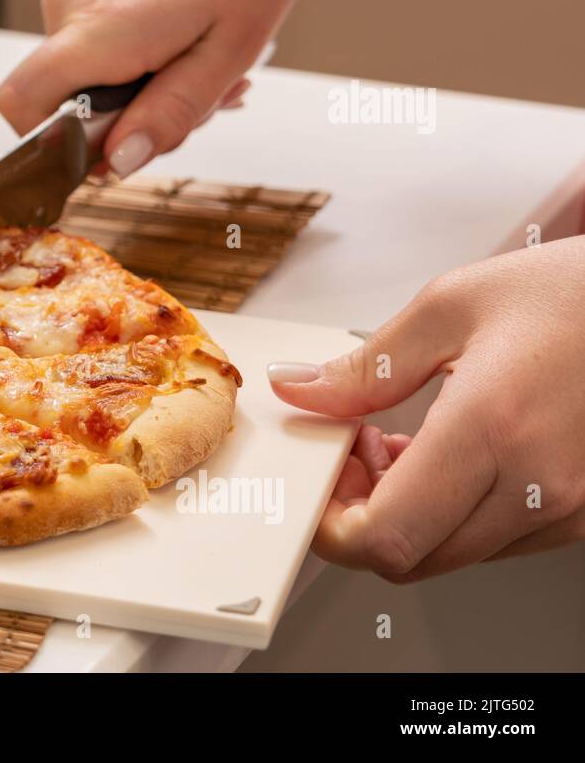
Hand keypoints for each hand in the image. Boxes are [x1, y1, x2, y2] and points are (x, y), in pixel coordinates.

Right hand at [0, 0, 350, 175]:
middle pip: (66, 98)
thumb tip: (121, 163)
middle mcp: (70, 3)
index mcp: (102, 28)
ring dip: (143, 82)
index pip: (22, 105)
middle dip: (129, 117)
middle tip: (200, 99)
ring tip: (205, 54)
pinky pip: (97, 35)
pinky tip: (190, 29)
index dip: (52, 144)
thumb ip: (171, 113)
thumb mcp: (228, 49)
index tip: (110, 151)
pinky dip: (140, 50)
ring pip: (87, 69)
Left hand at [268, 236, 584, 580]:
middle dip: (359, 515)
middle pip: (411, 558)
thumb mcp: (447, 308)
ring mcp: (568, 508)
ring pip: (447, 554)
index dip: (331, 528)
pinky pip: (490, 540)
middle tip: (350, 450)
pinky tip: (440, 454)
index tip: (315, 486)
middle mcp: (539, 485)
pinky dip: (446, 513)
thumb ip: (363, 368)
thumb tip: (296, 391)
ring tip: (395, 443)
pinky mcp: (581, 512)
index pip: (388, 536)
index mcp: (494, 429)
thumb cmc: (567, 294)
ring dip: (402, 515)